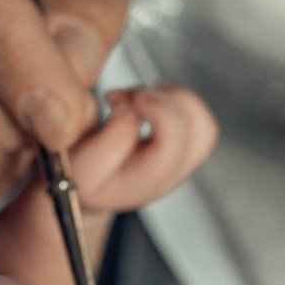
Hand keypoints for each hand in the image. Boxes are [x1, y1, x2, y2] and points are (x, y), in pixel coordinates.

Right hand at [65, 85, 218, 212]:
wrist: (84, 189)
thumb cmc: (81, 178)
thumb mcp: (83, 165)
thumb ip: (111, 138)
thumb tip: (133, 110)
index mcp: (148, 182)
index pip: (174, 141)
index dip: (153, 108)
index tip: (121, 100)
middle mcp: (172, 174)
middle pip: (200, 129)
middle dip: (165, 99)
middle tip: (131, 96)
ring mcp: (180, 161)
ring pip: (203, 122)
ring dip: (172, 97)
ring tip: (140, 95)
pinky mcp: (179, 146)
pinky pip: (194, 118)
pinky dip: (172, 98)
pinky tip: (146, 99)